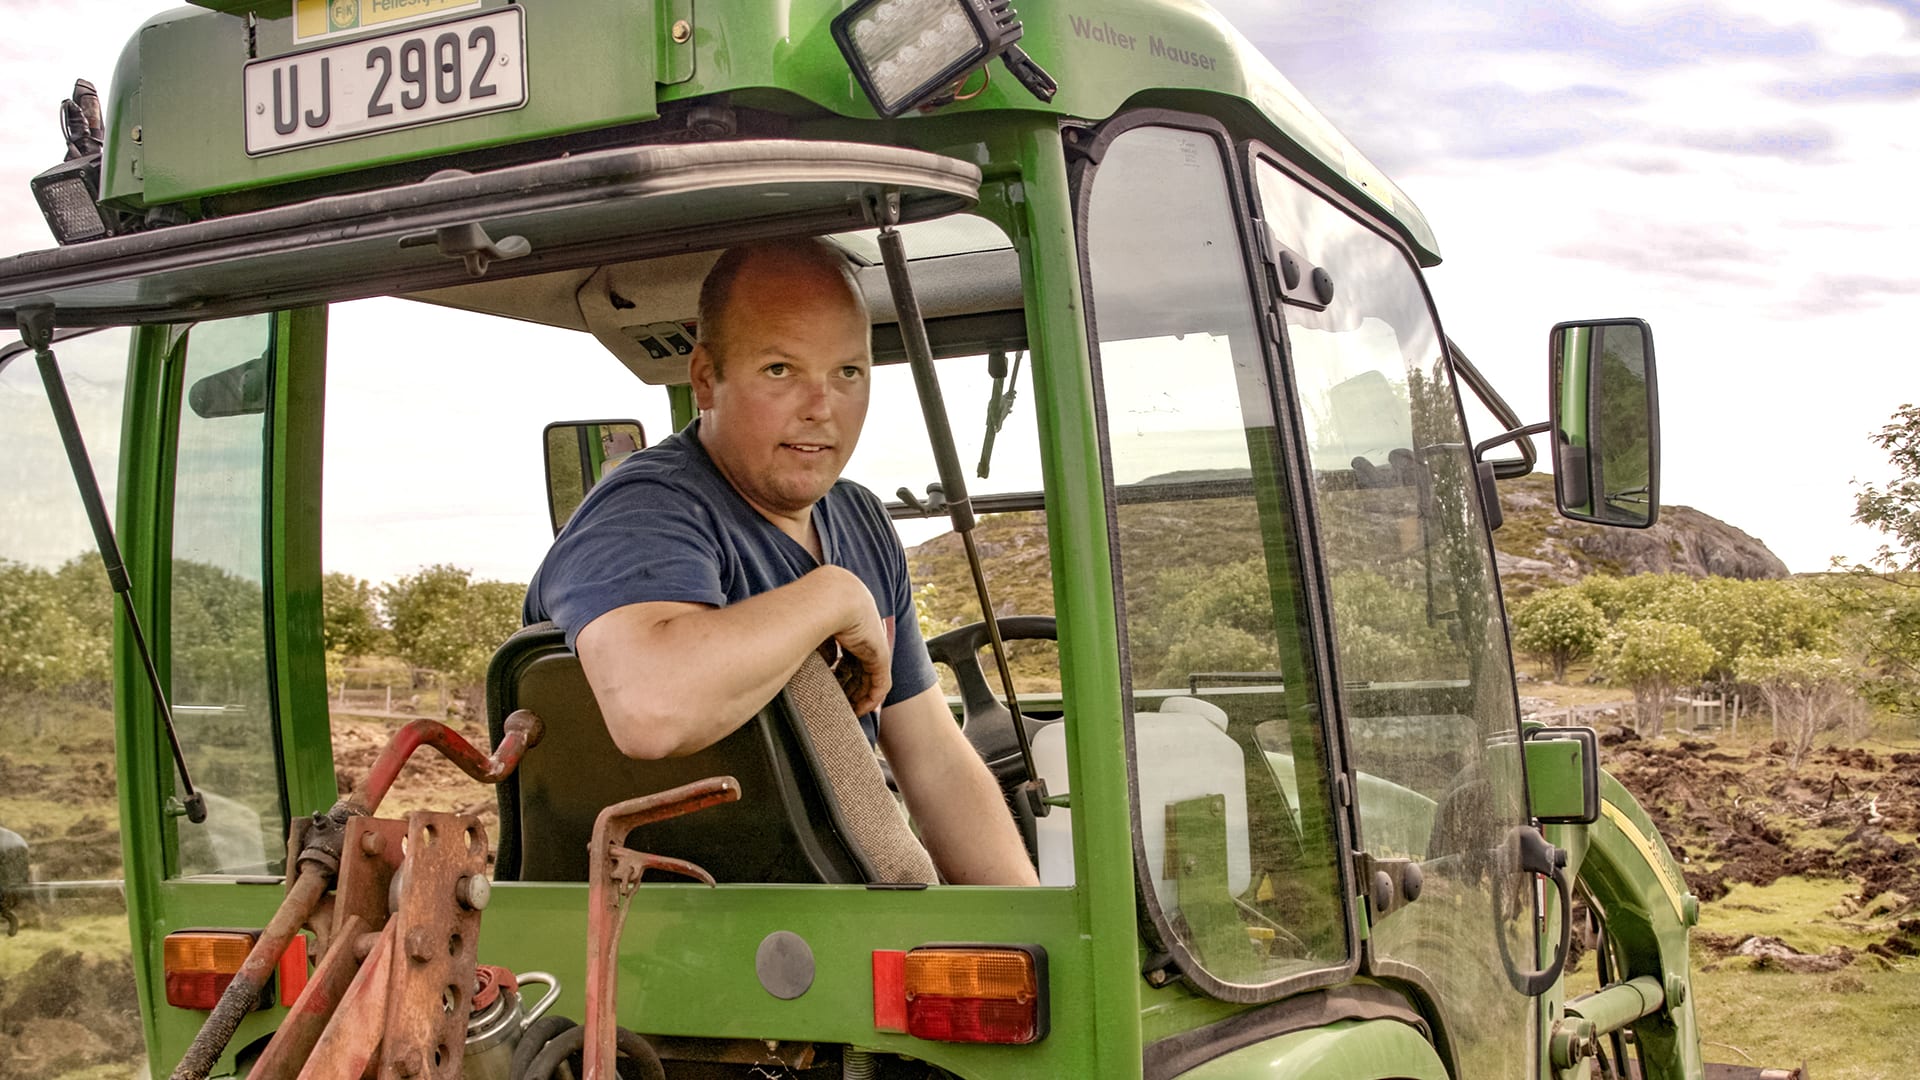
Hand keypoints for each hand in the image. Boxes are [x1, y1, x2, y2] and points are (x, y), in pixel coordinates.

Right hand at [819, 567, 891, 714]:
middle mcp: (864, 631)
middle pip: (859, 666)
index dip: (839, 672)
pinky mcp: (881, 654)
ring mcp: (874, 642)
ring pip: (870, 676)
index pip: (847, 652)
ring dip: (859, 696)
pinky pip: (880, 683)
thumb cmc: (809, 606)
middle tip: (839, 704)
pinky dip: (871, 698)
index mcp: (848, 620)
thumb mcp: (809, 627)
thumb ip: (814, 645)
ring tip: (847, 711)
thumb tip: (811, 662)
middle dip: (850, 687)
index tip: (829, 687)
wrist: (830, 596)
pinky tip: (859, 710)